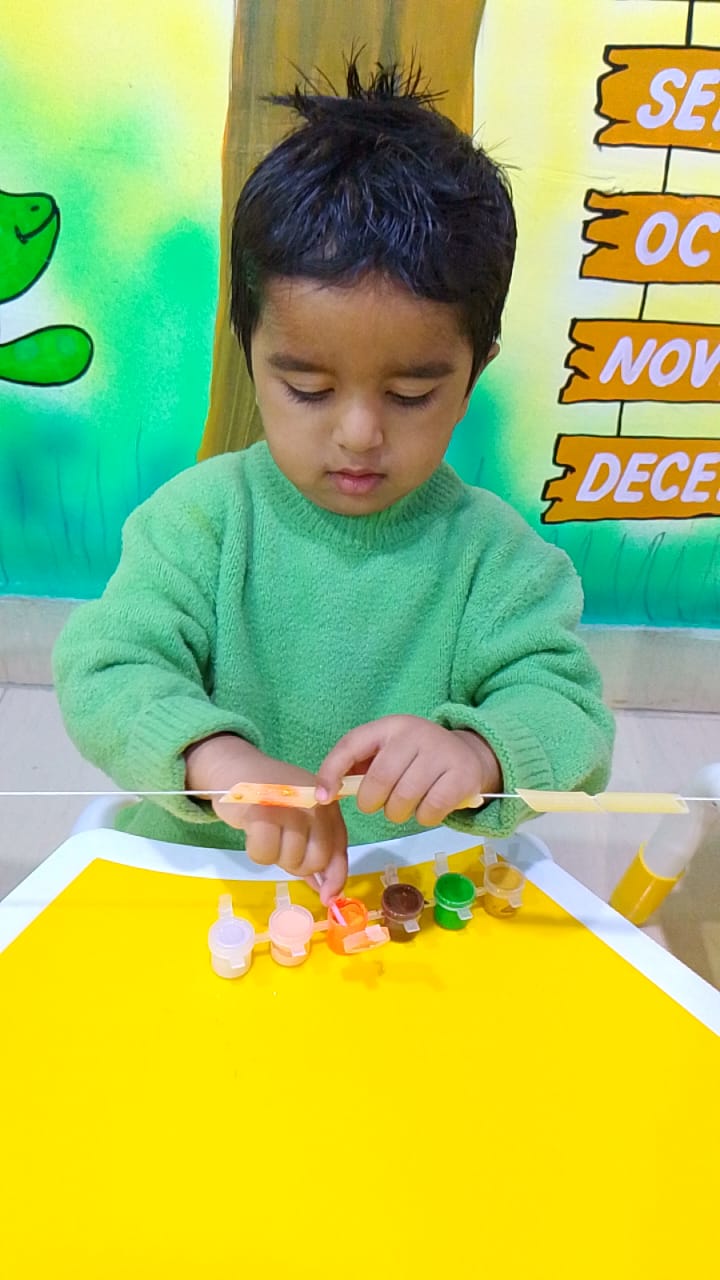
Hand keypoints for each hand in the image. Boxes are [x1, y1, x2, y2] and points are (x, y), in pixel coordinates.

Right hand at [184, 735, 347, 901]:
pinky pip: (264, 855)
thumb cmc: (272, 798)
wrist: (237, 770)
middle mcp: (314, 805)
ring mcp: (290, 808)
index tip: (327, 897)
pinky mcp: (263, 813)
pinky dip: (256, 851)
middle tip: (282, 848)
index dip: (335, 878)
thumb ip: (317, 850)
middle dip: (297, 866)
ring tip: (268, 834)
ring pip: (289, 861)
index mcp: (328, 807)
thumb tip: (327, 892)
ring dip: (275, 857)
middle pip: (314, 861)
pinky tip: (254, 833)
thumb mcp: (302, 819)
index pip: (338, 851)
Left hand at [316, 716, 501, 827]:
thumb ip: (357, 767)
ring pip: (403, 799)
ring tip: (406, 805)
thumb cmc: (416, 758)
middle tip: (381, 804)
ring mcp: (441, 752)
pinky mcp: (462, 775)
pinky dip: (424, 817)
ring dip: (398, 813)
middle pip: (378, 780)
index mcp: (389, 726)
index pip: (351, 744)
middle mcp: (415, 733)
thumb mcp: (387, 751)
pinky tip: (429, 807)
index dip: (331, 772)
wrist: (469, 755)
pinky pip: (430, 810)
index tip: (323, 797)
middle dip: (372, 803)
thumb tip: (324, 793)